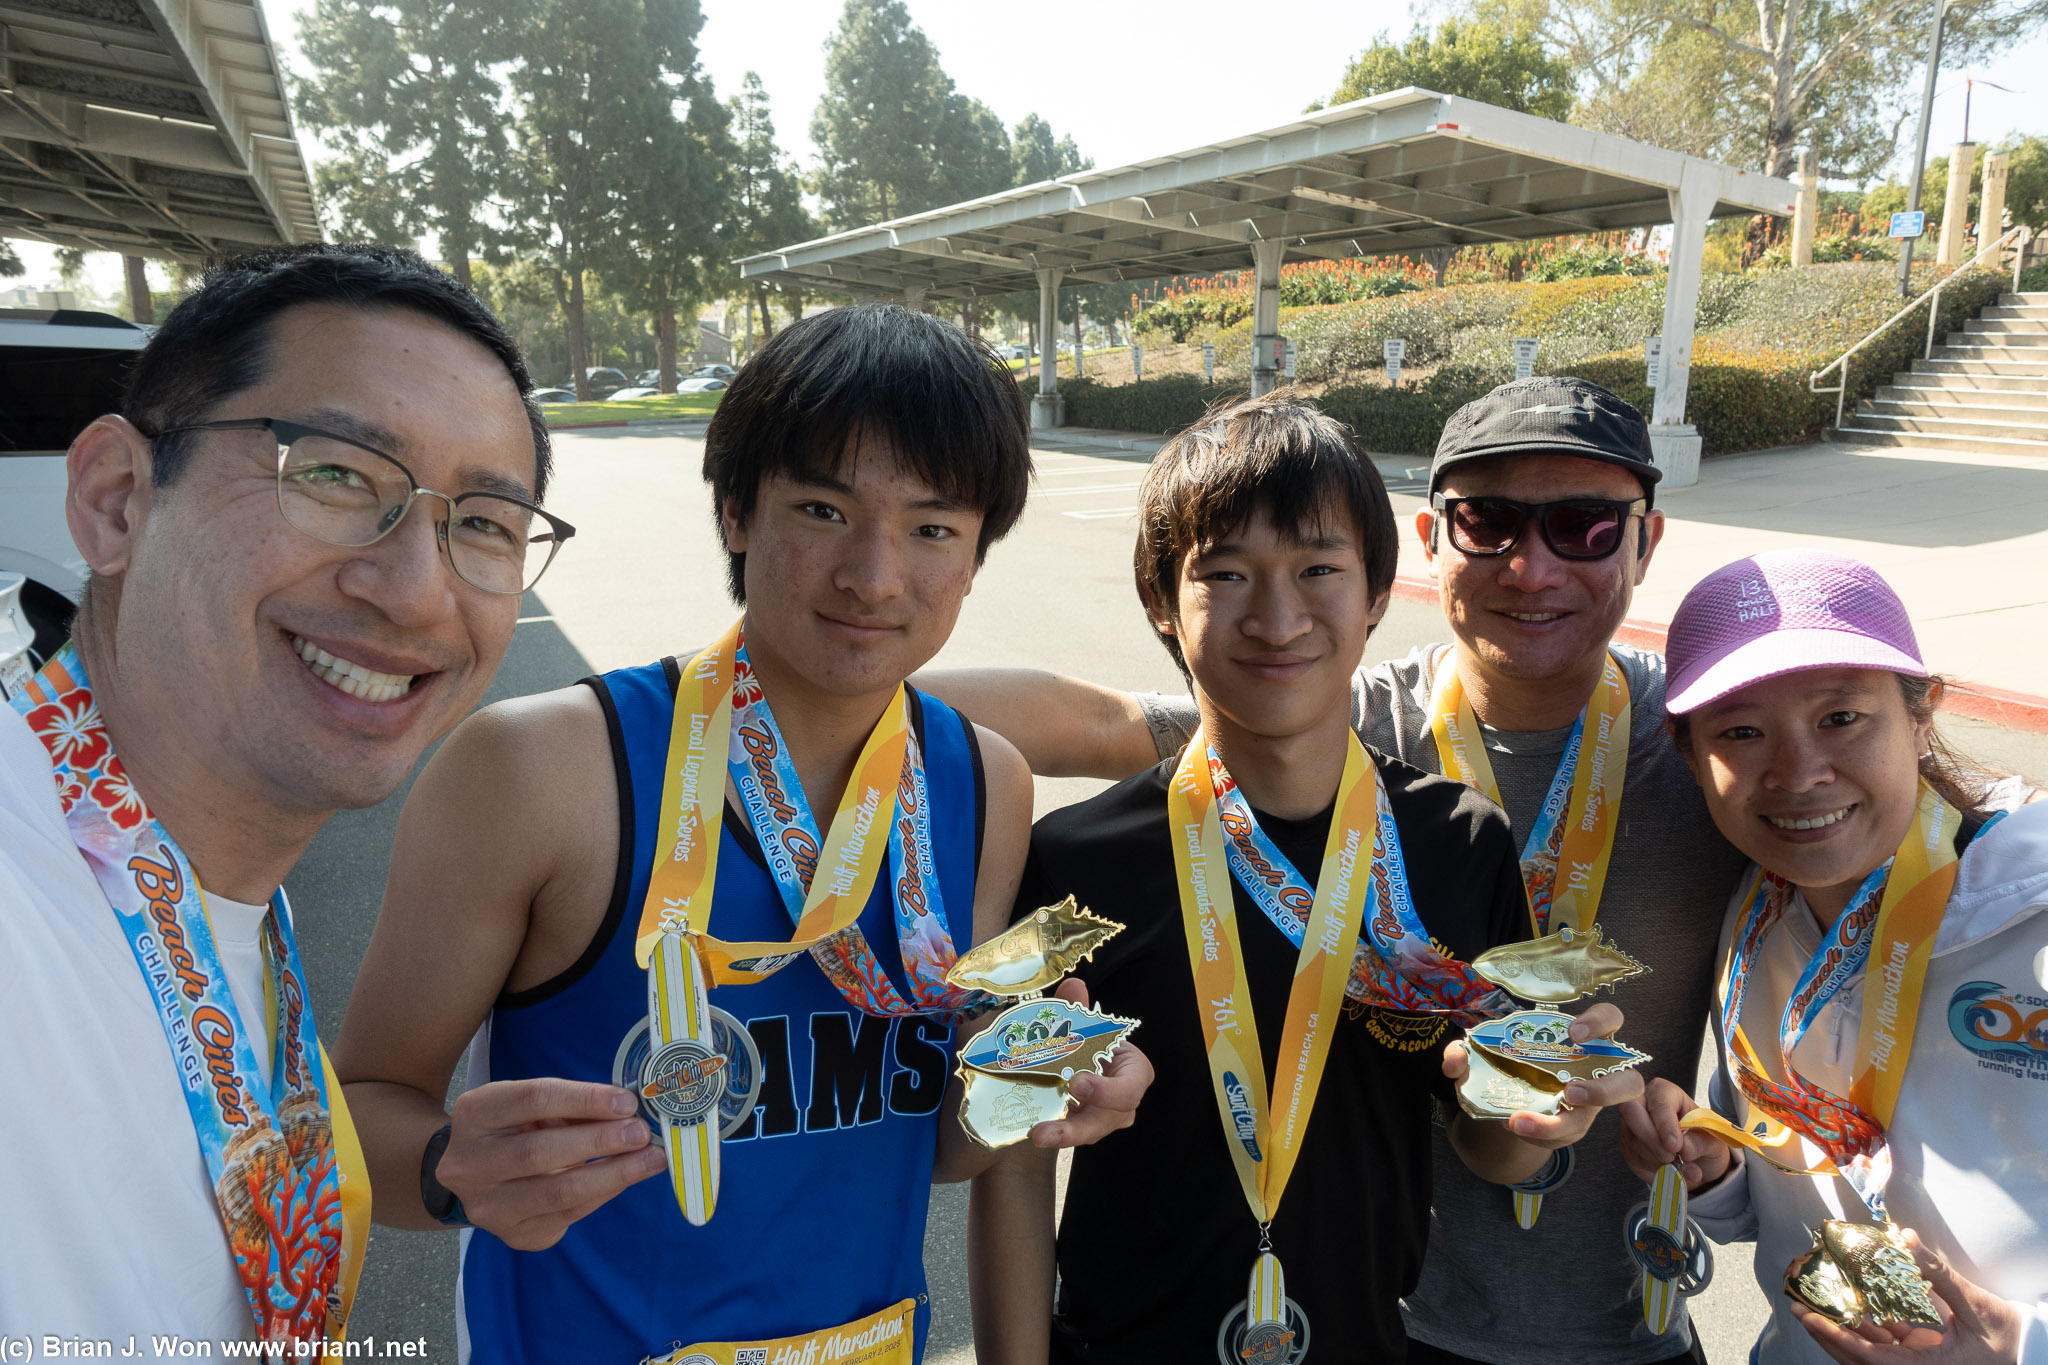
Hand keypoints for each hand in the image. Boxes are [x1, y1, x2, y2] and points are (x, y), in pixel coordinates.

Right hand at [437, 1078, 667, 1249]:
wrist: (475, 1175)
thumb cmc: (514, 1129)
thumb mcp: (530, 1106)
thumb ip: (571, 1106)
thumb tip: (628, 1110)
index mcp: (475, 1114)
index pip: (532, 1100)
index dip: (584, 1099)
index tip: (626, 1101)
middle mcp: (470, 1164)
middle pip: (540, 1151)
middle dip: (600, 1141)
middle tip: (641, 1133)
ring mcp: (488, 1206)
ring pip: (558, 1193)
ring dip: (613, 1174)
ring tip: (650, 1159)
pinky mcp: (513, 1234)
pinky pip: (568, 1216)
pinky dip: (603, 1194)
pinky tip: (626, 1178)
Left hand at [1026, 979, 1153, 1149]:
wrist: (1082, 1056)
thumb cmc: (1092, 1041)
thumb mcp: (1086, 1025)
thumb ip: (1079, 1009)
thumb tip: (1073, 986)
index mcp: (1134, 1073)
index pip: (1130, 1088)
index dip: (1107, 1091)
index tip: (1077, 1083)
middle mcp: (1122, 1103)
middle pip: (1106, 1120)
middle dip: (1077, 1127)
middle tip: (1046, 1127)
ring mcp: (1103, 1119)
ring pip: (1086, 1132)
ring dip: (1060, 1135)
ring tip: (1034, 1134)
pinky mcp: (1080, 1126)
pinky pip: (1068, 1131)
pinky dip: (1050, 1130)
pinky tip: (1028, 1128)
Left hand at [1443, 1001, 1644, 1149]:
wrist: (1506, 1098)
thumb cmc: (1509, 1062)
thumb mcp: (1485, 1053)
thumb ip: (1464, 1053)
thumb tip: (1454, 1062)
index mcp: (1582, 1039)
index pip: (1611, 1019)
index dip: (1601, 1023)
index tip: (1575, 1033)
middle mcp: (1594, 1072)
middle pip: (1629, 1081)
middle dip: (1605, 1090)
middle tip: (1570, 1090)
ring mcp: (1588, 1106)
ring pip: (1595, 1120)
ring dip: (1563, 1123)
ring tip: (1524, 1121)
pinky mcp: (1571, 1128)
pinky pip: (1564, 1137)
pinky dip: (1537, 1133)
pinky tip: (1514, 1126)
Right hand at [1618, 1077, 1735, 1187]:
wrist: (1699, 1161)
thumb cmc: (1703, 1140)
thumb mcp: (1712, 1140)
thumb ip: (1700, 1142)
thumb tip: (1684, 1150)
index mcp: (1665, 1092)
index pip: (1659, 1102)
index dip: (1665, 1124)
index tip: (1675, 1145)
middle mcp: (1643, 1104)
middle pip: (1631, 1112)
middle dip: (1651, 1139)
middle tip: (1670, 1157)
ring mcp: (1631, 1126)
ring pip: (1634, 1140)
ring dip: (1658, 1159)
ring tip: (1681, 1167)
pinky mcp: (1628, 1147)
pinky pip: (1634, 1158)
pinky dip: (1654, 1169)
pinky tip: (1670, 1169)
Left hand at [1787, 1228, 2026, 1364]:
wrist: (2032, 1353)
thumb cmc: (2008, 1336)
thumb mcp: (1974, 1304)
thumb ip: (1937, 1273)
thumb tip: (1906, 1238)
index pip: (1871, 1356)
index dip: (1837, 1336)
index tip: (1809, 1317)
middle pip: (1860, 1360)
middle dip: (1828, 1335)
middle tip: (1800, 1309)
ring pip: (1871, 1353)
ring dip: (1845, 1330)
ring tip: (1819, 1305)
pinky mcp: (1923, 1359)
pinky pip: (1888, 1346)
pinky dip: (1869, 1329)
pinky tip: (1854, 1306)